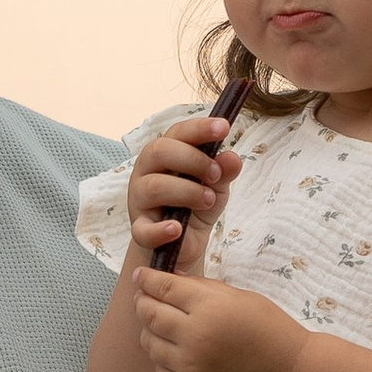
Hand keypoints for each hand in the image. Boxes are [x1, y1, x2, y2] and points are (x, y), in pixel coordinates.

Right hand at [124, 115, 242, 269]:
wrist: (182, 244)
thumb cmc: (195, 205)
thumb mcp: (217, 185)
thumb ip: (224, 171)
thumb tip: (232, 158)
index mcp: (165, 153)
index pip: (178, 132)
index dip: (200, 128)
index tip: (224, 127)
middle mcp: (147, 171)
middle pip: (159, 151)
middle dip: (194, 160)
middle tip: (216, 175)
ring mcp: (139, 200)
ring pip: (155, 186)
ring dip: (188, 191)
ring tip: (209, 201)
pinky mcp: (140, 230)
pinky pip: (143, 230)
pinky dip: (160, 230)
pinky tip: (177, 229)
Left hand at [133, 256, 304, 371]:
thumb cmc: (267, 328)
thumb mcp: (238, 297)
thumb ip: (200, 288)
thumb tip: (167, 280)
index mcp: (209, 308)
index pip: (163, 288)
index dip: (146, 279)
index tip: (140, 275)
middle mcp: (195, 337)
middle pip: (150, 315)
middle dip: (142, 302)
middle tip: (143, 298)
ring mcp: (190, 366)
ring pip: (149, 343)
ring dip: (150, 331)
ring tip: (163, 326)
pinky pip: (160, 369)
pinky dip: (163, 358)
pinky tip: (176, 351)